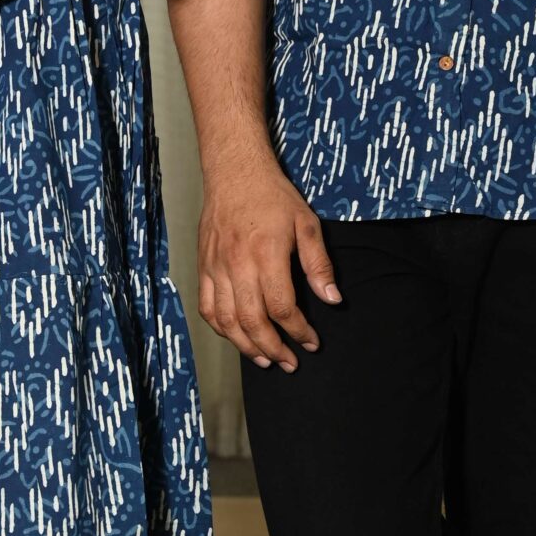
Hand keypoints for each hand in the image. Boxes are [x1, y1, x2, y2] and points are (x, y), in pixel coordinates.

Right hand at [197, 151, 340, 369]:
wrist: (234, 172)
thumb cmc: (273, 197)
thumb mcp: (307, 224)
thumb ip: (319, 264)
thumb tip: (332, 299)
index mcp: (266, 255)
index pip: (282, 308)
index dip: (299, 332)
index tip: (312, 342)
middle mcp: (237, 265)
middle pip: (252, 322)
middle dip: (273, 349)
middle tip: (290, 363)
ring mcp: (216, 268)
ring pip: (226, 321)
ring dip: (246, 347)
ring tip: (264, 360)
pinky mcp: (203, 267)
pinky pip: (207, 308)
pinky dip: (221, 329)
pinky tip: (236, 337)